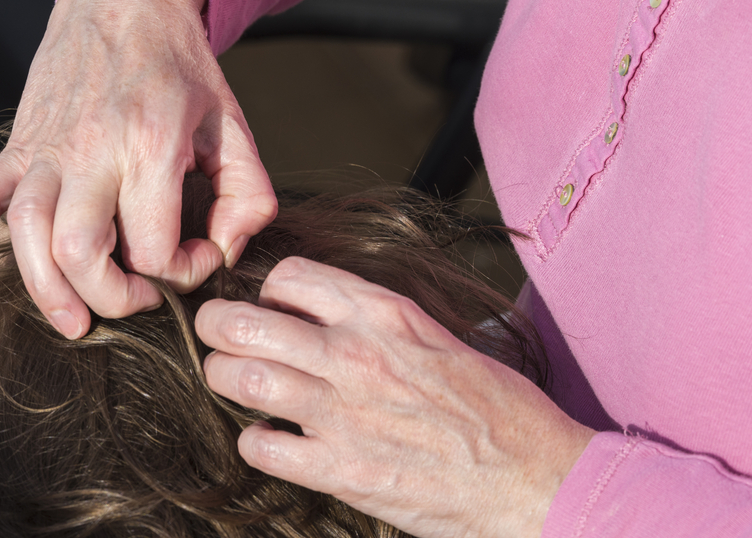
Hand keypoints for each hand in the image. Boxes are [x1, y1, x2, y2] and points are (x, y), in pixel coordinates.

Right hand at [0, 0, 276, 337]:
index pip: (155, 248)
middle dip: (110, 298)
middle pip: (80, 251)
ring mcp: (48, 147)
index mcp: (151, 146)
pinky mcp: (20, 142)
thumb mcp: (235, 125)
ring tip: (72, 322)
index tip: (199, 255)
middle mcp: (93, 149)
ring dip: (45, 289)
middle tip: (138, 301)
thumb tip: (226, 251)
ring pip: (27, 232)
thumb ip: (250, 195)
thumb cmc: (183, 65)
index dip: (182, 273)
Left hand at [196, 257, 593, 537]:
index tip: (269, 305)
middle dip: (216, 325)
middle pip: (245, 321)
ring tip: (232, 382)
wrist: (536, 477)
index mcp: (385, 313)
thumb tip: (331, 318)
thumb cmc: (498, 409)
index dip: (268, 289)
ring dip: (224, 378)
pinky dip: (254, 441)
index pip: (290, 275)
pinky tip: (269, 439)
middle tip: (215, 334)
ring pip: (241, 378)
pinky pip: (261, 447)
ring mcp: (344, 413)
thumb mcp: (441, 338)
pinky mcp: (341, 470)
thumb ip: (381, 323)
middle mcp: (356, 354)